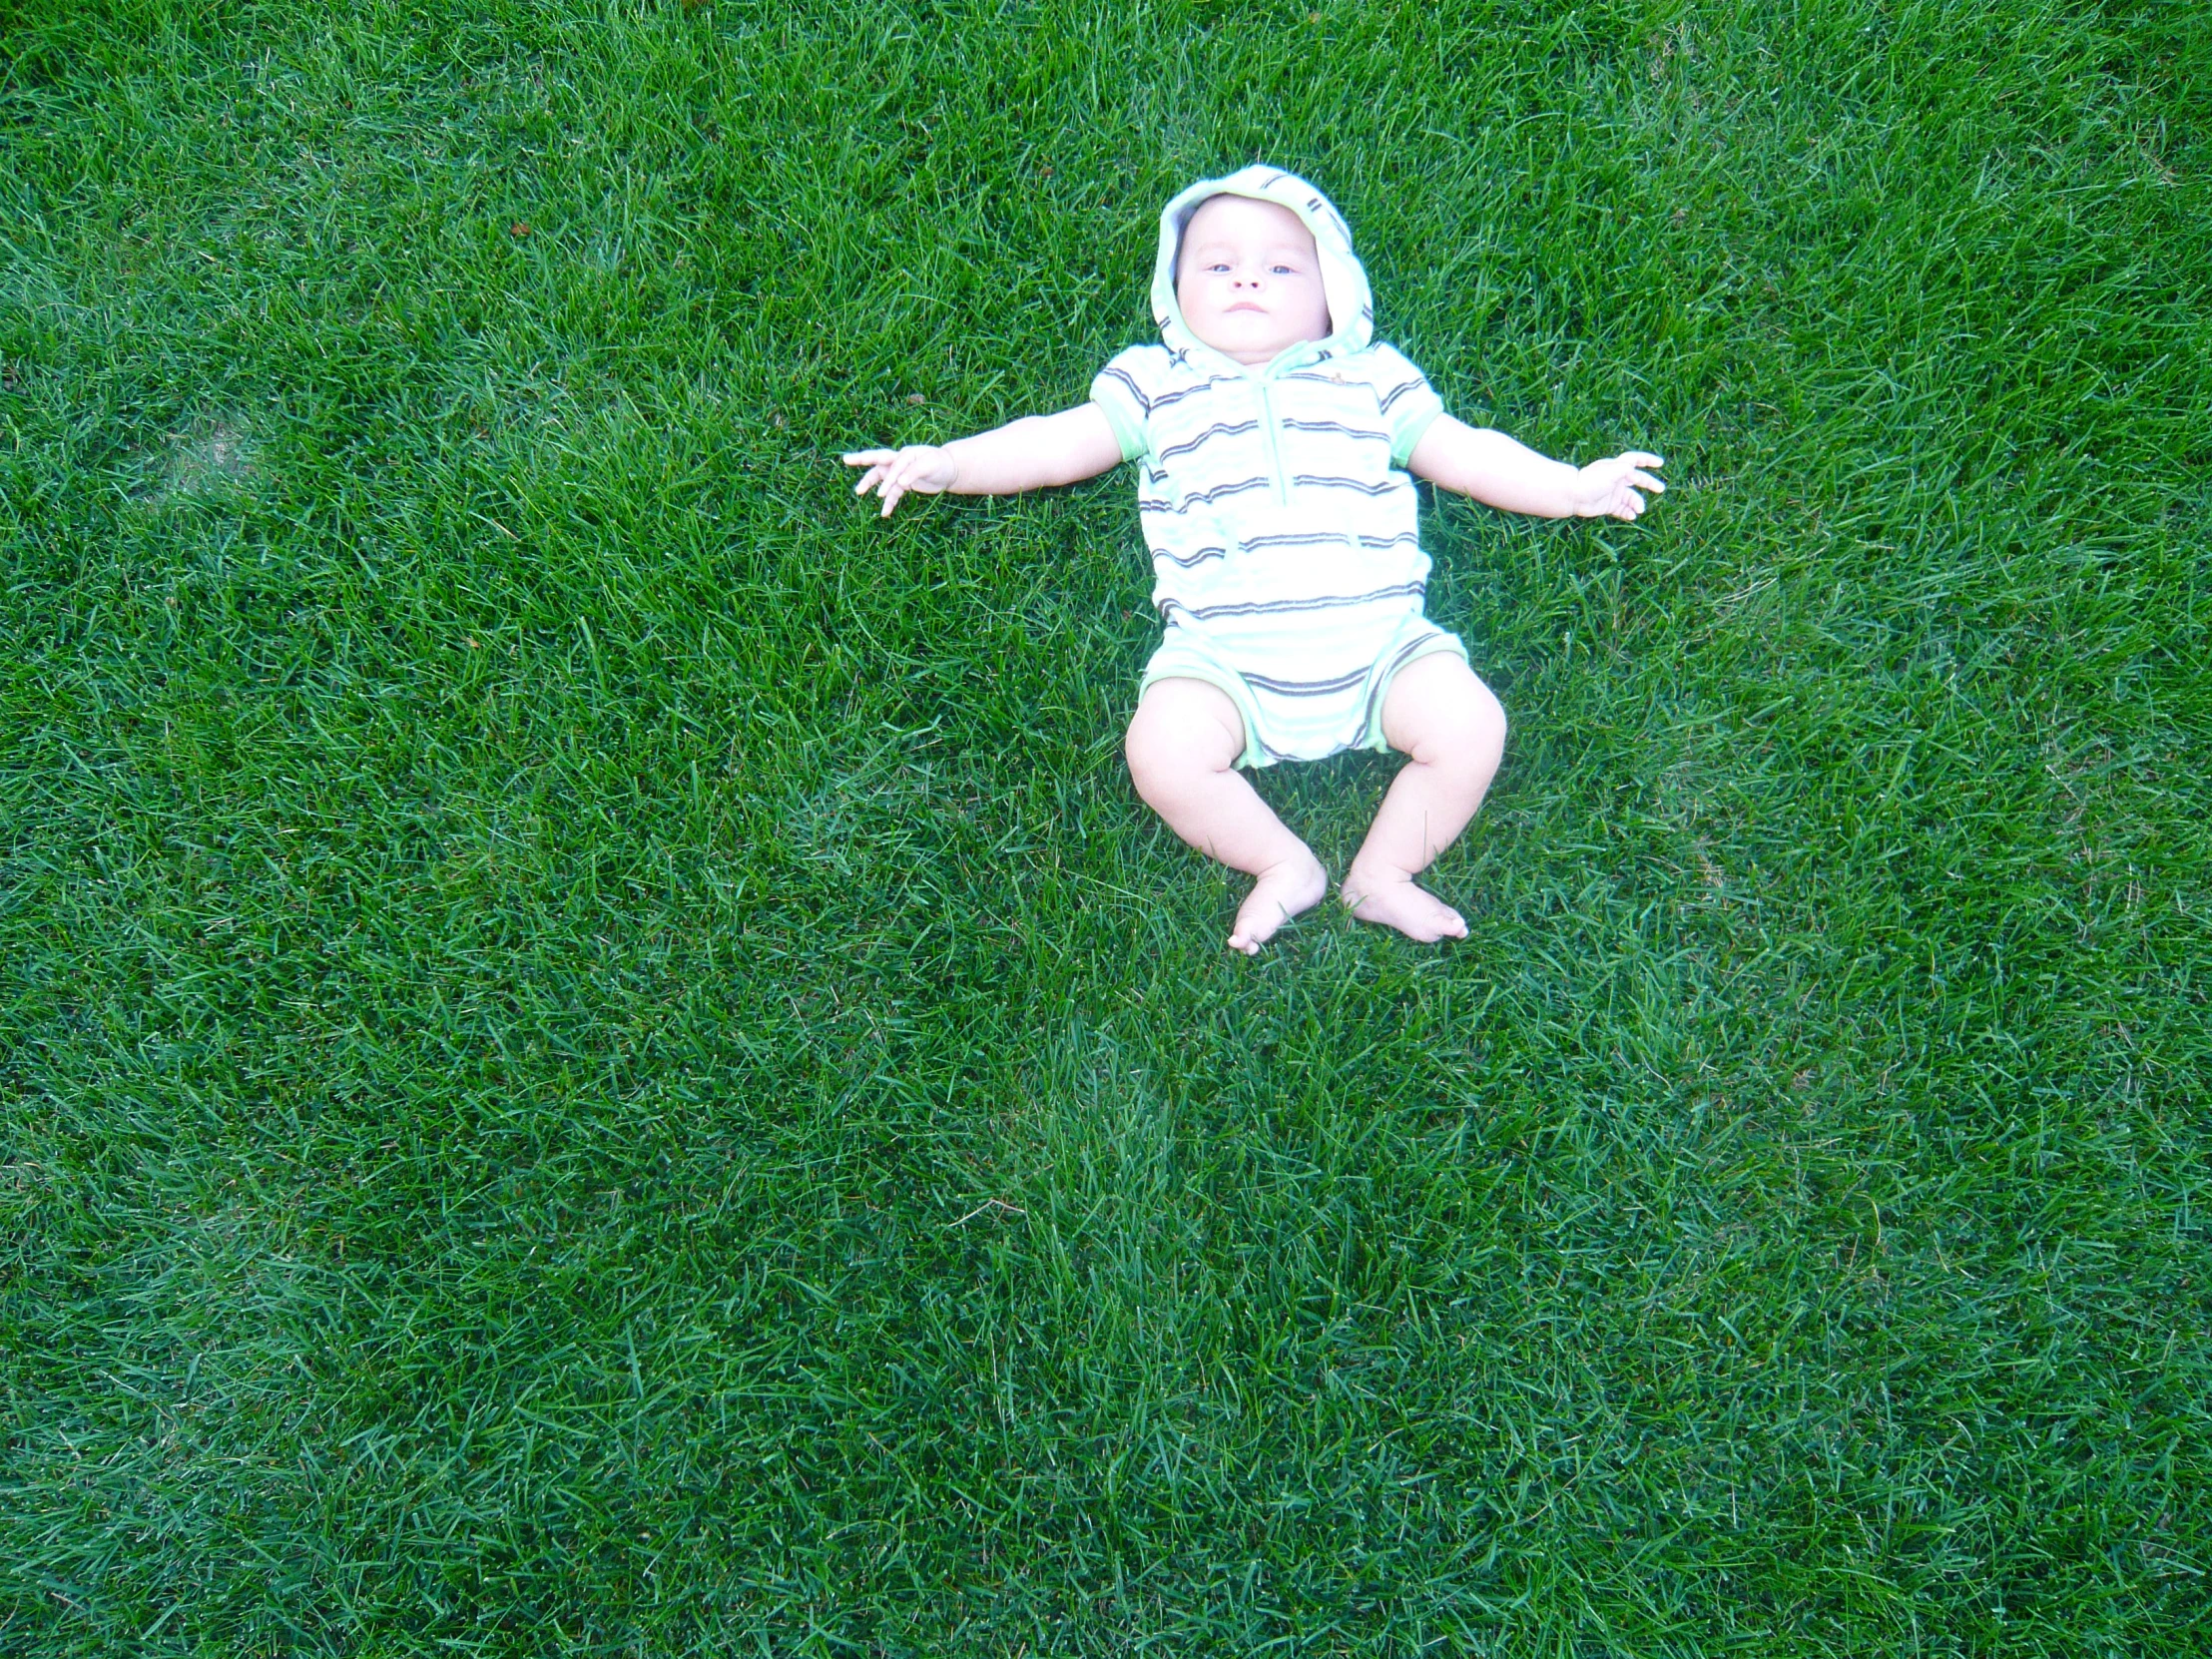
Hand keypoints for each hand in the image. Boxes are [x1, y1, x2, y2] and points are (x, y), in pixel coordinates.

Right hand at [842, 444, 958, 516]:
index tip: (885, 492)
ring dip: (870, 483)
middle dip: (861, 459)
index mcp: (905, 454)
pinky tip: (885, 513)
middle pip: (877, 460)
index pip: (892, 464)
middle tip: (846, 459)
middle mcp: (899, 461)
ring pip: (881, 477)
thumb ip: (915, 472)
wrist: (949, 471)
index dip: (889, 478)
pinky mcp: (903, 484)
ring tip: (859, 492)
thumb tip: (901, 482)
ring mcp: (900, 472)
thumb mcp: (931, 465)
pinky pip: (893, 493)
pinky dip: (889, 502)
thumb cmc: (940, 464)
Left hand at [1571, 451, 1665, 519]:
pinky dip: (1628, 513)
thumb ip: (1625, 470)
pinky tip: (1632, 516)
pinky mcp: (1608, 505)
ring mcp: (1613, 493)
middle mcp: (1616, 479)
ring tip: (1640, 510)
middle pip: (1637, 480)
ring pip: (1631, 497)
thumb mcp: (1610, 472)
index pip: (1635, 460)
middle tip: (1661, 489)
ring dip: (1637, 503)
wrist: (1572, 496)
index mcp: (1617, 467)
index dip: (1648, 460)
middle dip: (1649, 483)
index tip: (1660, 463)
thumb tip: (1636, 473)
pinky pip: (1622, 509)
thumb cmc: (1590, 481)